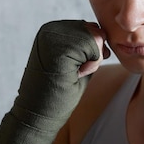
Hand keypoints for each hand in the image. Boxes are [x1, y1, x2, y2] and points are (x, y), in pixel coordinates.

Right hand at [0, 20, 109, 143]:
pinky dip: (92, 65)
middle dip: (94, 54)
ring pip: (97, 38)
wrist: (38, 115)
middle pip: (95, 31)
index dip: (91, 52)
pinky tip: (74, 76)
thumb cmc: (59, 92)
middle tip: (73, 73)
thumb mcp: (76, 62)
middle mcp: (50, 28)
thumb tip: (104, 32)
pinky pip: (95, 47)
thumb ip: (87, 45)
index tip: (73, 69)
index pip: (90, 28)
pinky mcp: (58, 47)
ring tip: (72, 74)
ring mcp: (52, 36)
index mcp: (52, 30)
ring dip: (93, 60)